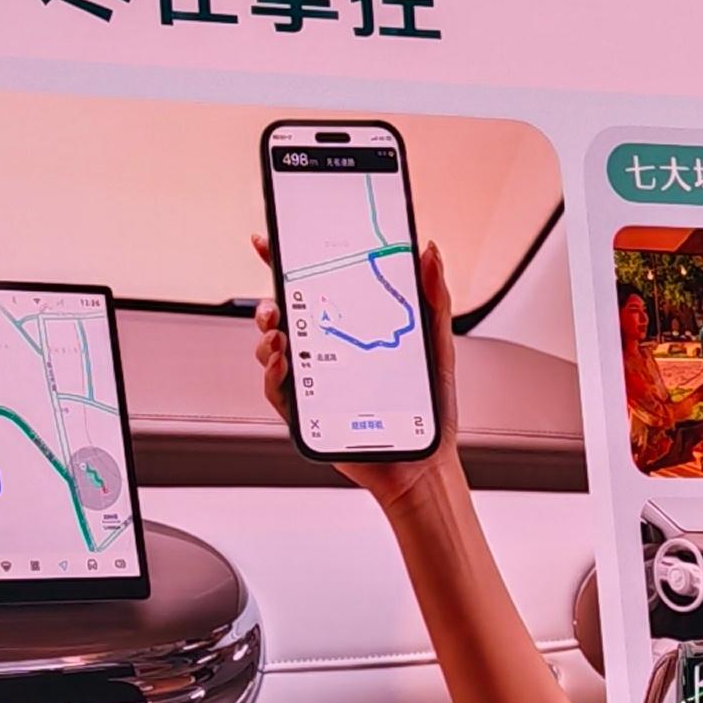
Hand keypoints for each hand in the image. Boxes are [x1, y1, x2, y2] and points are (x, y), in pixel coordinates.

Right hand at [252, 235, 462, 513]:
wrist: (423, 461)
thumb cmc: (429, 407)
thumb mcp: (436, 344)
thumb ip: (433, 297)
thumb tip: (430, 252)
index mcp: (350, 328)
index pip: (310, 288)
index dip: (283, 264)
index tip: (267, 242)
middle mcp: (325, 351)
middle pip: (281, 317)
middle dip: (266, 304)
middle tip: (275, 305)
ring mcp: (311, 381)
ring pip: (271, 349)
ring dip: (267, 336)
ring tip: (281, 334)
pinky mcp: (303, 412)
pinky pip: (275, 388)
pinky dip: (272, 371)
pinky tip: (284, 361)